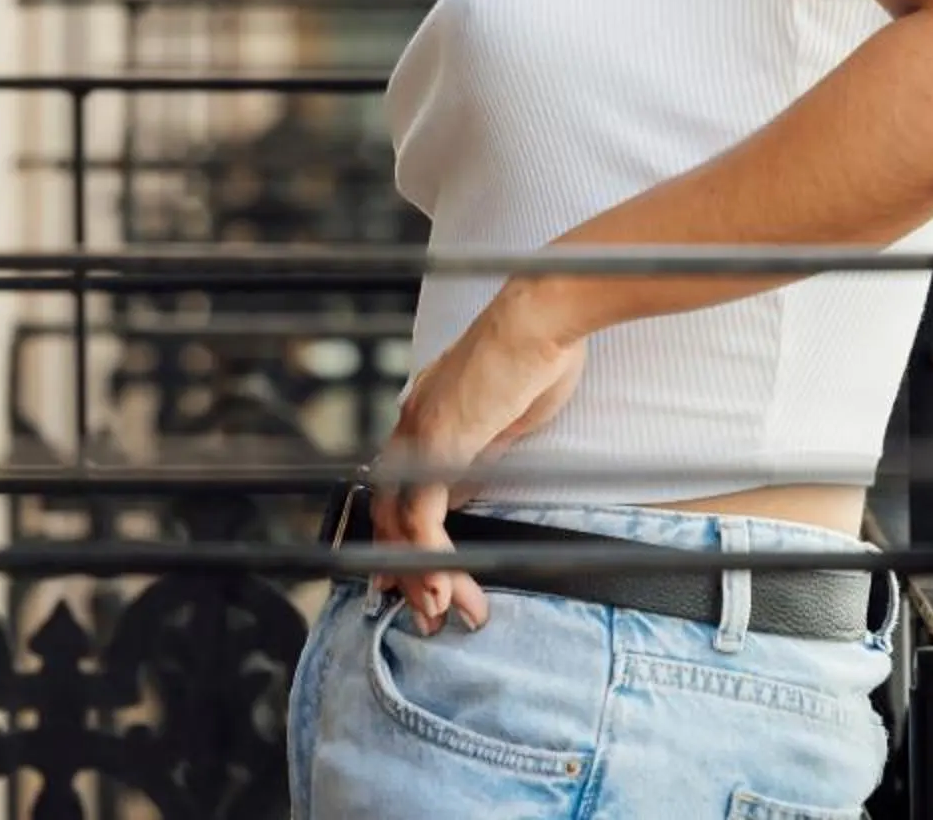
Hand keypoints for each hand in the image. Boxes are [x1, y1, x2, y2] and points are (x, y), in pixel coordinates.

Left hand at [368, 285, 585, 631]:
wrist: (541, 317)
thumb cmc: (539, 354)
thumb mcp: (505, 419)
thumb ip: (480, 455)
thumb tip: (468, 495)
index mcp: (426, 416)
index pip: (399, 492)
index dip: (404, 543)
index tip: (421, 584)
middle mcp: (411, 425)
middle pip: (391, 517)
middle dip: (411, 574)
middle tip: (434, 615)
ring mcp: (418, 434)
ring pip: (400, 526)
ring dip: (425, 577)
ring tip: (448, 612)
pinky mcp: (437, 444)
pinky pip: (422, 518)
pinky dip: (431, 559)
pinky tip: (446, 587)